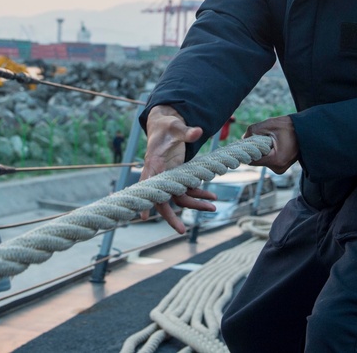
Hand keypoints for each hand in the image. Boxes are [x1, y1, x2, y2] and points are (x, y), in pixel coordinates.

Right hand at [140, 105, 216, 233]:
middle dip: (171, 217)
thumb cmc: (168, 127)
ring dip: (195, 204)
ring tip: (213, 208)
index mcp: (154, 164)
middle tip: (181, 230)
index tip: (143, 217)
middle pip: (162, 200)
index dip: (147, 201)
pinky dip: (199, 195)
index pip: (148, 186)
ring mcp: (169, 178)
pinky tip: (212, 197)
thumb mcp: (176, 127)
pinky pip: (187, 192)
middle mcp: (160, 175)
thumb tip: (198, 132)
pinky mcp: (178, 177)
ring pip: (179, 198)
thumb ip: (186, 131)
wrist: (167, 127)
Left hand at [244, 115, 299, 173]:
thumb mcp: (268, 125)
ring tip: (268, 140)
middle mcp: (279, 168)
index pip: (252, 160)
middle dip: (254, 150)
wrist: (305, 130)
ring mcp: (281, 169)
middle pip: (257, 161)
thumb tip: (243, 138)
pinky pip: (268, 161)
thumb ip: (252, 131)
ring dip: (261, 152)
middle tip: (257, 138)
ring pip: (262, 161)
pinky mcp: (282, 167)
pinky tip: (272, 144)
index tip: (241, 144)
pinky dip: (267, 153)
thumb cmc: (288, 127)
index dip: (245, 152)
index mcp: (276, 160)